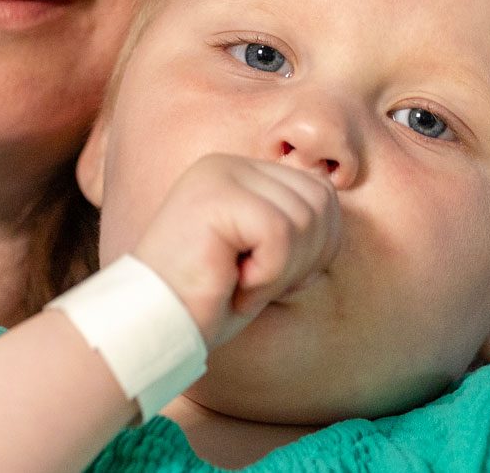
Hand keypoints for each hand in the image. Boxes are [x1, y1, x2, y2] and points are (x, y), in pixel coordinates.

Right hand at [127, 154, 341, 347]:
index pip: (320, 193)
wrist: (155, 325)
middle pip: (321, 201)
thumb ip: (297, 228)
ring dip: (283, 269)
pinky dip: (268, 274)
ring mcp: (220, 176)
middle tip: (259, 283)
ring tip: (243, 283)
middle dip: (305, 258)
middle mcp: (229, 165)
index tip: (274, 277)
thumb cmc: (209, 301)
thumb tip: (334, 215)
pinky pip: (280, 233)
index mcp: (241, 174)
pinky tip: (234, 284)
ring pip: (304, 217)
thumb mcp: (265, 259)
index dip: (317, 246)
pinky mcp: (215, 196)